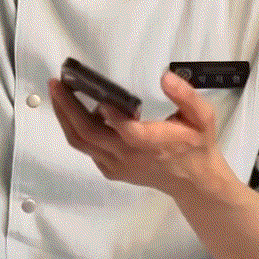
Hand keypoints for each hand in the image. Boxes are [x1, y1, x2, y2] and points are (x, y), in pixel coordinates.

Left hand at [48, 70, 229, 194]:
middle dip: (68, 108)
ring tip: (57, 93)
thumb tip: (165, 77)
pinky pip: (87, 150)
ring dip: (65, 118)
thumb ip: (186, 96)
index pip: (128, 132)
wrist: (193, 182)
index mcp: (154, 143)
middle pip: (90, 135)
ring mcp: (117, 165)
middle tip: (56, 83)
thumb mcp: (203, 117)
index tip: (99, 98)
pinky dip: (76, 130)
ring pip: (82, 143)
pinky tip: (75, 109)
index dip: (112, 117)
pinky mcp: (111, 170)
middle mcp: (130, 157)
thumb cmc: (197, 144)